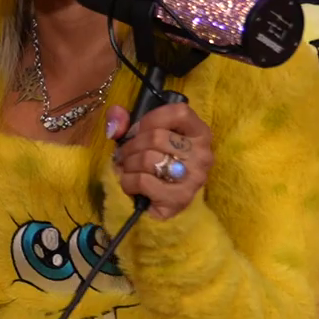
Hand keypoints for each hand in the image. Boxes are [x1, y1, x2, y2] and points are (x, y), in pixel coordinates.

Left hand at [107, 102, 215, 220]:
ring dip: (128, 164)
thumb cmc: (153, 166)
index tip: (139, 131)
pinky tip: (131, 185)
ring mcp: (195, 178)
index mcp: (199, 134)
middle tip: (124, 155)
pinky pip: (143, 181)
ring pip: (148, 158)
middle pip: (156, 136)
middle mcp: (203, 154)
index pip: (180, 112)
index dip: (151, 118)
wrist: (158, 206)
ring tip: (127, 169)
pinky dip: (128, 182)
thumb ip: (126, 123)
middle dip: (131, 146)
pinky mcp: (180, 199)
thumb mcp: (141, 138)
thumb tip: (115, 113)